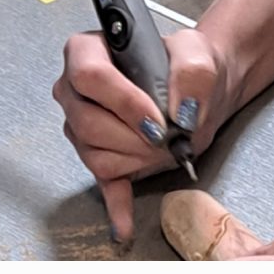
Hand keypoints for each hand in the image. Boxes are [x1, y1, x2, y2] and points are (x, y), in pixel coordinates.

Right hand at [52, 27, 232, 242]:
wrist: (197, 86)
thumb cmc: (185, 61)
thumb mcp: (196, 52)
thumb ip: (192, 73)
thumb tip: (182, 110)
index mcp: (89, 50)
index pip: (89, 75)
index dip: (122, 100)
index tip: (156, 118)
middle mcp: (76, 88)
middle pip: (87, 121)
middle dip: (133, 135)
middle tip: (167, 134)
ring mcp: (81, 124)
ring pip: (95, 154)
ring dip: (137, 157)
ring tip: (166, 144)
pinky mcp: (100, 155)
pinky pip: (102, 183)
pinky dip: (117, 204)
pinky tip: (125, 223)